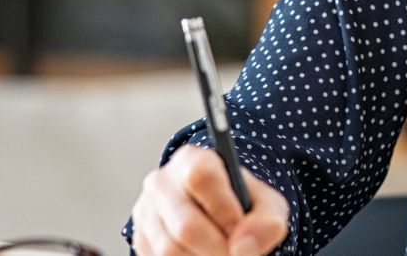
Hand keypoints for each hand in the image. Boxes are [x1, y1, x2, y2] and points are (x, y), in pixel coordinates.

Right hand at [131, 144, 289, 255]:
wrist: (218, 214)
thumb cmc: (240, 204)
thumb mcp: (265, 204)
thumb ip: (266, 220)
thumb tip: (245, 246)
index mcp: (193, 160)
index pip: (200, 176)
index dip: (223, 207)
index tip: (239, 225)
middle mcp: (162, 182)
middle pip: (185, 225)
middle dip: (217, 247)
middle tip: (235, 253)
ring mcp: (146, 211)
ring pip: (170, 249)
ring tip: (221, 253)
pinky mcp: (140, 238)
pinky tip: (203, 254)